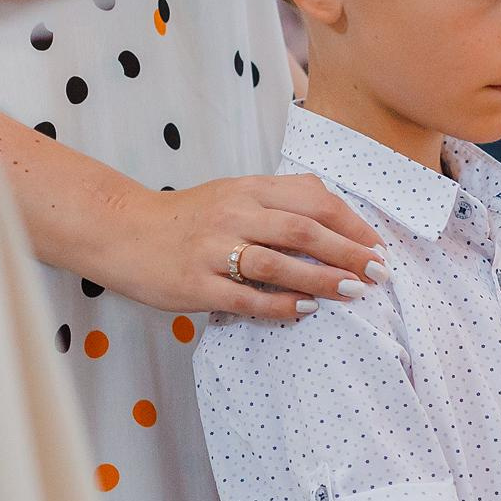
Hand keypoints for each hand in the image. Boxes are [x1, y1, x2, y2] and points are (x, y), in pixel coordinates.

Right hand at [94, 175, 386, 319]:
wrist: (122, 231)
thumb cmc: (188, 217)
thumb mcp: (234, 192)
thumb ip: (280, 198)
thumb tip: (334, 209)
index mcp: (248, 189)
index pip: (313, 200)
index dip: (352, 223)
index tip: (377, 245)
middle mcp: (234, 214)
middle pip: (304, 230)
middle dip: (348, 252)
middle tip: (378, 273)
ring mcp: (213, 249)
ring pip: (279, 263)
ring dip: (322, 279)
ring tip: (353, 292)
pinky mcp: (196, 283)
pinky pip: (246, 297)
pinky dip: (280, 305)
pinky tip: (306, 311)